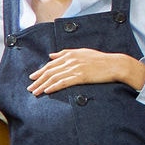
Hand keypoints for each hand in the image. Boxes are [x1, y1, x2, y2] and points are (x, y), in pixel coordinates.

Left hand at [27, 48, 144, 96]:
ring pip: (54, 78)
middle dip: (38, 80)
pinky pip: (64, 82)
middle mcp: (70, 60)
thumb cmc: (100, 60)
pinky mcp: (80, 76)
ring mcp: (75, 68)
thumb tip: (51, 55)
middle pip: (50, 71)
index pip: (51, 64)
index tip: (33, 77)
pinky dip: (54, 87)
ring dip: (43, 85)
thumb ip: (65, 53)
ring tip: (35, 92)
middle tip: (30, 87)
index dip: (41, 71)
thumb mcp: (82, 52)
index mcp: (70, 54)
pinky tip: (47, 91)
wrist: (114, 64)